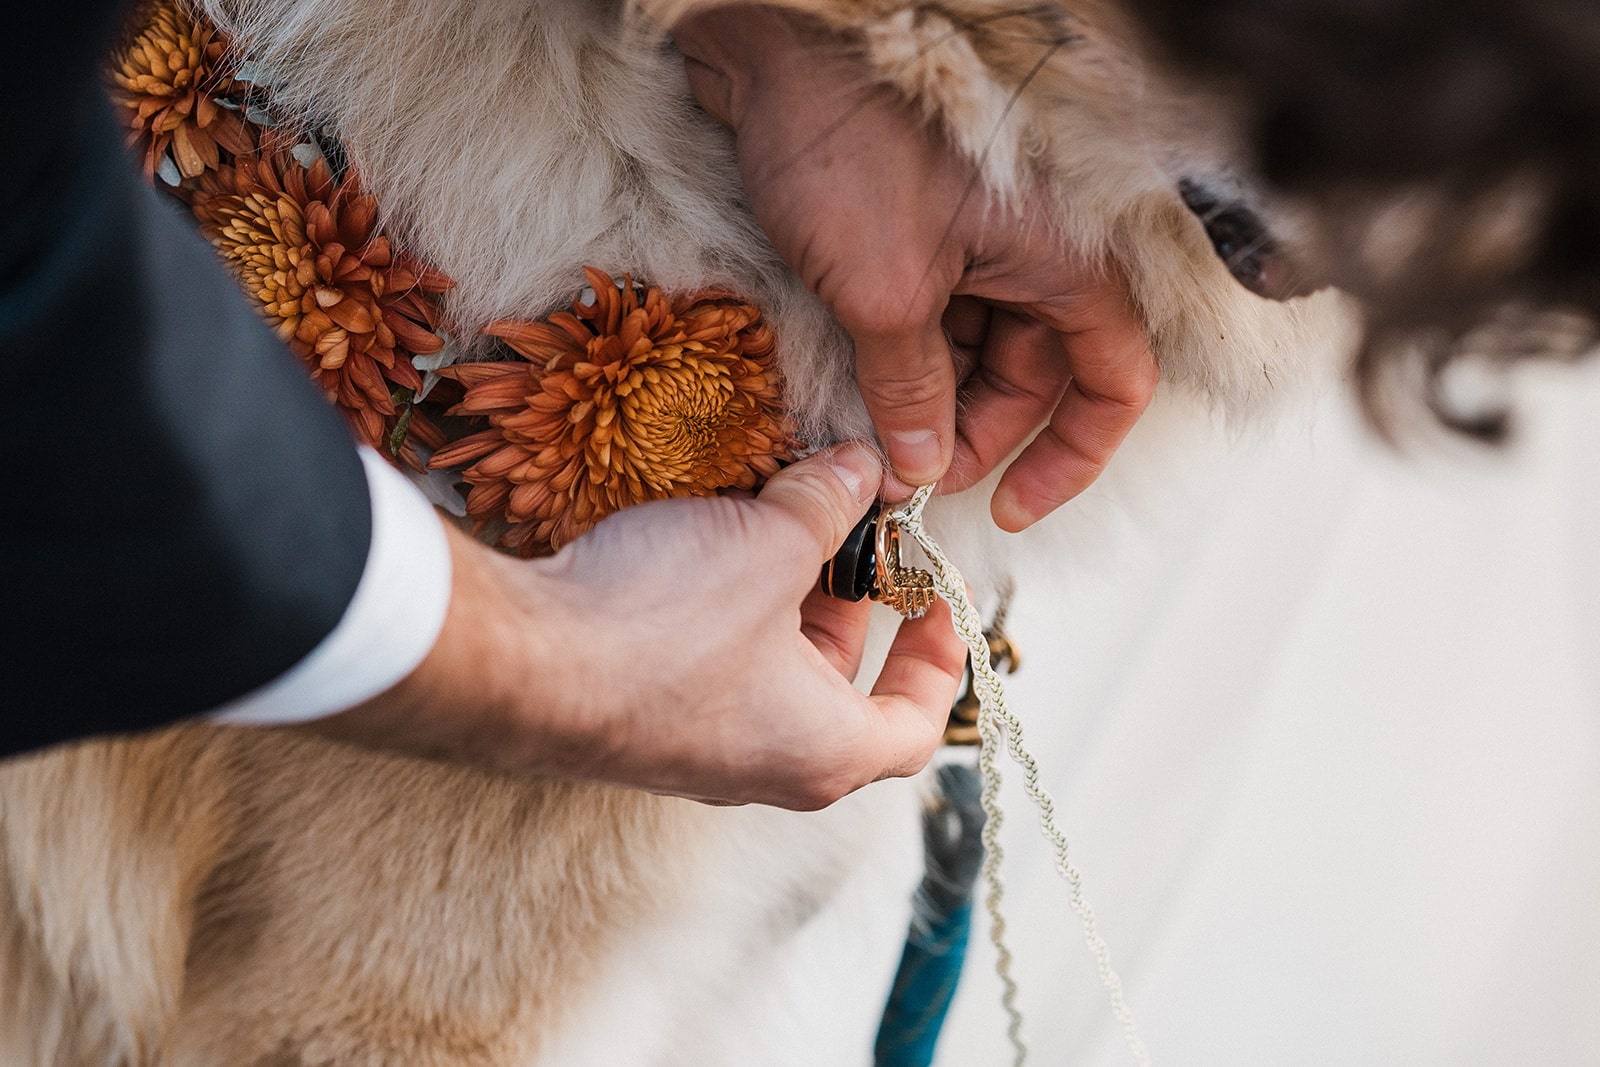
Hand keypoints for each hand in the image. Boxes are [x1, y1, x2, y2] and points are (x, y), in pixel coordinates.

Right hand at [312, 444, 967, 809]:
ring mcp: (696, 754)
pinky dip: (725, 617)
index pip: (916, 726)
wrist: (521, 663)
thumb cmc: (666, 625)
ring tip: (776, 526)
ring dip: (782, 606)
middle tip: (852, 539)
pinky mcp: (639, 724)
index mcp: (826, 750)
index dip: (941, 658)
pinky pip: (708, 674)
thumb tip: (863, 468)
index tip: (936, 600)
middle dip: (852, 610)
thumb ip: (830, 503)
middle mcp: (766, 769)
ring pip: (769, 680)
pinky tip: (704, 548)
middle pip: (840, 695)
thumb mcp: (772, 542)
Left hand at [672, 7, 1158, 529]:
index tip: (1012, 507)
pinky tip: (860, 393)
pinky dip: (905, 361)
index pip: (1112, 379)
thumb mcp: (883, 293)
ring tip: (875, 441)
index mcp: (1062, 260)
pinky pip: (934, 317)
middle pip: (1036, 373)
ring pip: (979, 350)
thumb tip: (921, 463)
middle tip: (911, 477)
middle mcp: (1033, 254)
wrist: (772, 51)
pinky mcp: (923, 235)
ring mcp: (977, 243)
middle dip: (977, 434)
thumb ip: (911, 389)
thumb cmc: (846, 147)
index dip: (1072, 454)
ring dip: (934, 402)